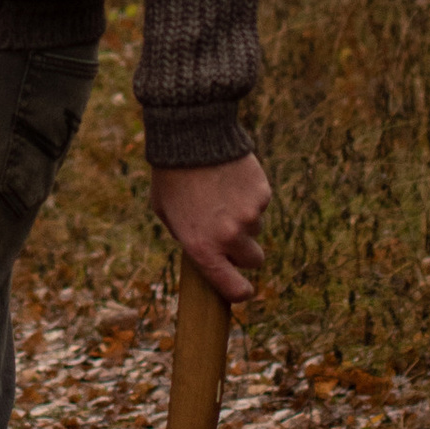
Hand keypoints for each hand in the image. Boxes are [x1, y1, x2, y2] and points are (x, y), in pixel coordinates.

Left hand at [151, 150, 269, 304]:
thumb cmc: (171, 177)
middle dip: (245, 252)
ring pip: (256, 228)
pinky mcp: (262, 194)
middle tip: (230, 233)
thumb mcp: (166, 213)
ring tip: (221, 194)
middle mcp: (229, 237)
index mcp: (202, 248)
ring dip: (244, 219)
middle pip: (254, 260)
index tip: (243, 290)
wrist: (191, 136)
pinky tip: (230, 179)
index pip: (233, 288)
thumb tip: (206, 250)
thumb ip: (187, 237)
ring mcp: (249, 215)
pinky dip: (249, 196)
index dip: (240, 292)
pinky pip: (260, 204)